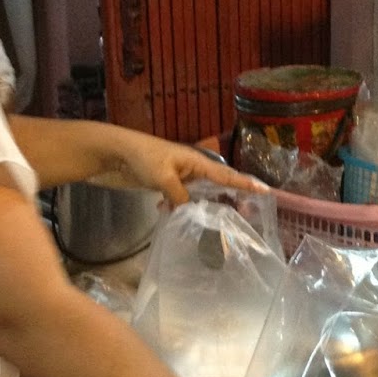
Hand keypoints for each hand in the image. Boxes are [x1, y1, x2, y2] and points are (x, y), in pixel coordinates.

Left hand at [89, 128, 265, 205]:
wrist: (111, 153)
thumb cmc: (140, 158)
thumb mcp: (164, 178)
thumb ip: (180, 196)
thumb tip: (190, 212)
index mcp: (195, 162)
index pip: (226, 175)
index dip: (246, 184)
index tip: (266, 191)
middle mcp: (190, 169)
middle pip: (216, 185)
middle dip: (230, 199)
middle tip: (247, 215)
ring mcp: (176, 177)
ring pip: (197, 195)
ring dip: (204, 207)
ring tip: (217, 223)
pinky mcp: (163, 184)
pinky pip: (179, 199)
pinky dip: (179, 208)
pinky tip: (172, 217)